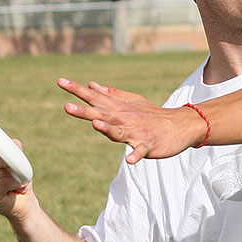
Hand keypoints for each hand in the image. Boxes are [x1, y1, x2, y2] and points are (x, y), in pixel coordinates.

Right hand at [0, 141, 34, 219]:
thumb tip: (15, 142)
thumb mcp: (18, 163)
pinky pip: (3, 183)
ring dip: (14, 178)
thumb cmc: (18, 182)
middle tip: (19, 173)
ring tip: (15, 184)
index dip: (2, 147)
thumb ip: (14, 152)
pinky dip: (14, 184)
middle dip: (13, 165)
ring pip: (1, 172)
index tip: (13, 146)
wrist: (23, 203)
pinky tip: (15, 189)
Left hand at [58, 78, 203, 162]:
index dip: (77, 90)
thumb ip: (111, 95)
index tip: (60, 81)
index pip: (95, 98)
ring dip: (107, 129)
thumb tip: (92, 85)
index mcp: (119, 109)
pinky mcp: (148, 145)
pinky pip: (140, 151)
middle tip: (67, 106)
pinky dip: (135, 155)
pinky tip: (129, 160)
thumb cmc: (153, 114)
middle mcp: (125, 119)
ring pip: (119, 131)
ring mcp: (137, 132)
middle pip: (102, 114)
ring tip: (96, 125)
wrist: (181, 125)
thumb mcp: (132, 102)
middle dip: (85, 111)